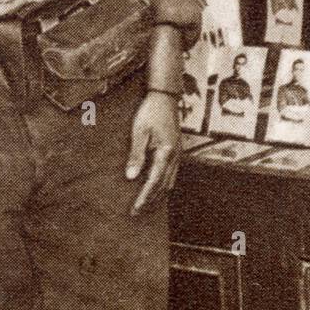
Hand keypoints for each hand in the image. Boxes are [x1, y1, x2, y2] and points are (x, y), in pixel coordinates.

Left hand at [126, 90, 179, 215]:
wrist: (165, 97)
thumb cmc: (150, 112)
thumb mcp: (139, 132)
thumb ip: (136, 155)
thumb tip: (131, 177)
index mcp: (166, 152)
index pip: (154, 181)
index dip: (144, 197)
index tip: (135, 209)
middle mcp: (175, 156)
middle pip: (164, 186)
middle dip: (151, 200)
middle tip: (137, 213)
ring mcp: (178, 154)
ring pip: (170, 181)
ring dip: (158, 194)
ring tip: (145, 204)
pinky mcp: (177, 151)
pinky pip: (172, 174)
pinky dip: (163, 184)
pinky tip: (154, 187)